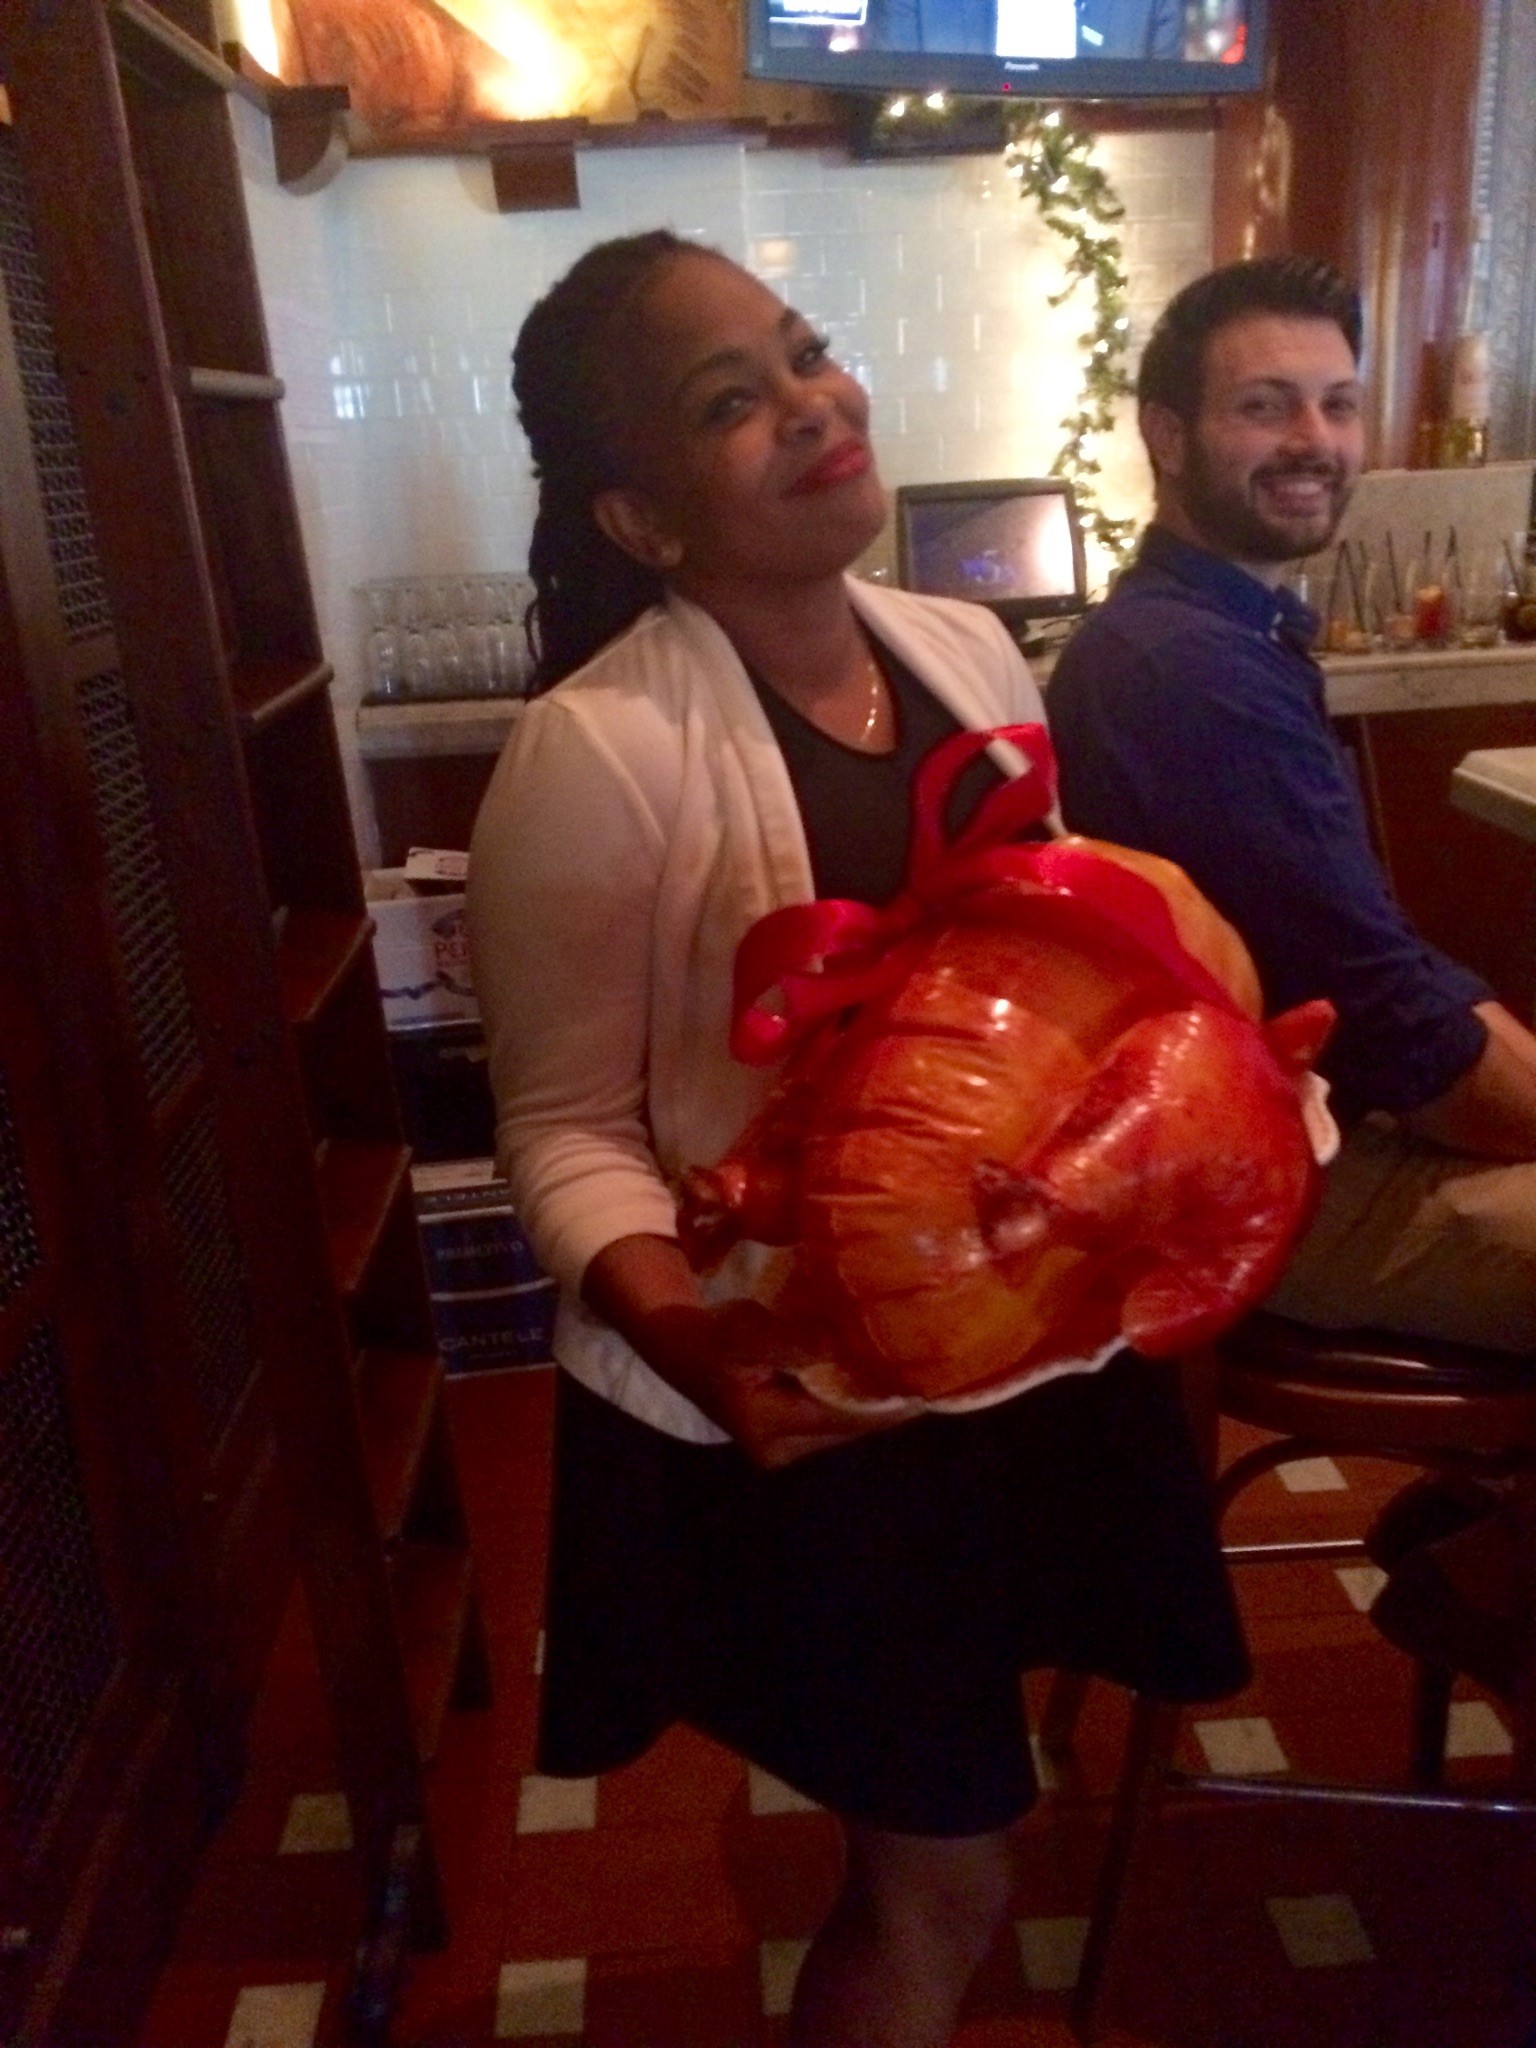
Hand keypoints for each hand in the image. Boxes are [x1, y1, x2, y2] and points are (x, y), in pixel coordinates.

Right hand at [641, 1298, 919, 1468]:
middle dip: (886, 1403)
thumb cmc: (712, 1338)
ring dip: (874, 1401)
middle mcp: (780, 1450)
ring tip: (915, 1374)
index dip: (885, 1403)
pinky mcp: (788, 1435)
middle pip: (848, 1428)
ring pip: (844, 1426)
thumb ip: (791, 1342)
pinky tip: (882, 1377)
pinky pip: (833, 1418)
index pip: (842, 1418)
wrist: (679, 1347)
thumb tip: (840, 1344)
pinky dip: (855, 1398)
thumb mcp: (745, 1334)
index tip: (925, 1381)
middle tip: (930, 1373)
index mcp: (769, 1430)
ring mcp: (784, 1446)